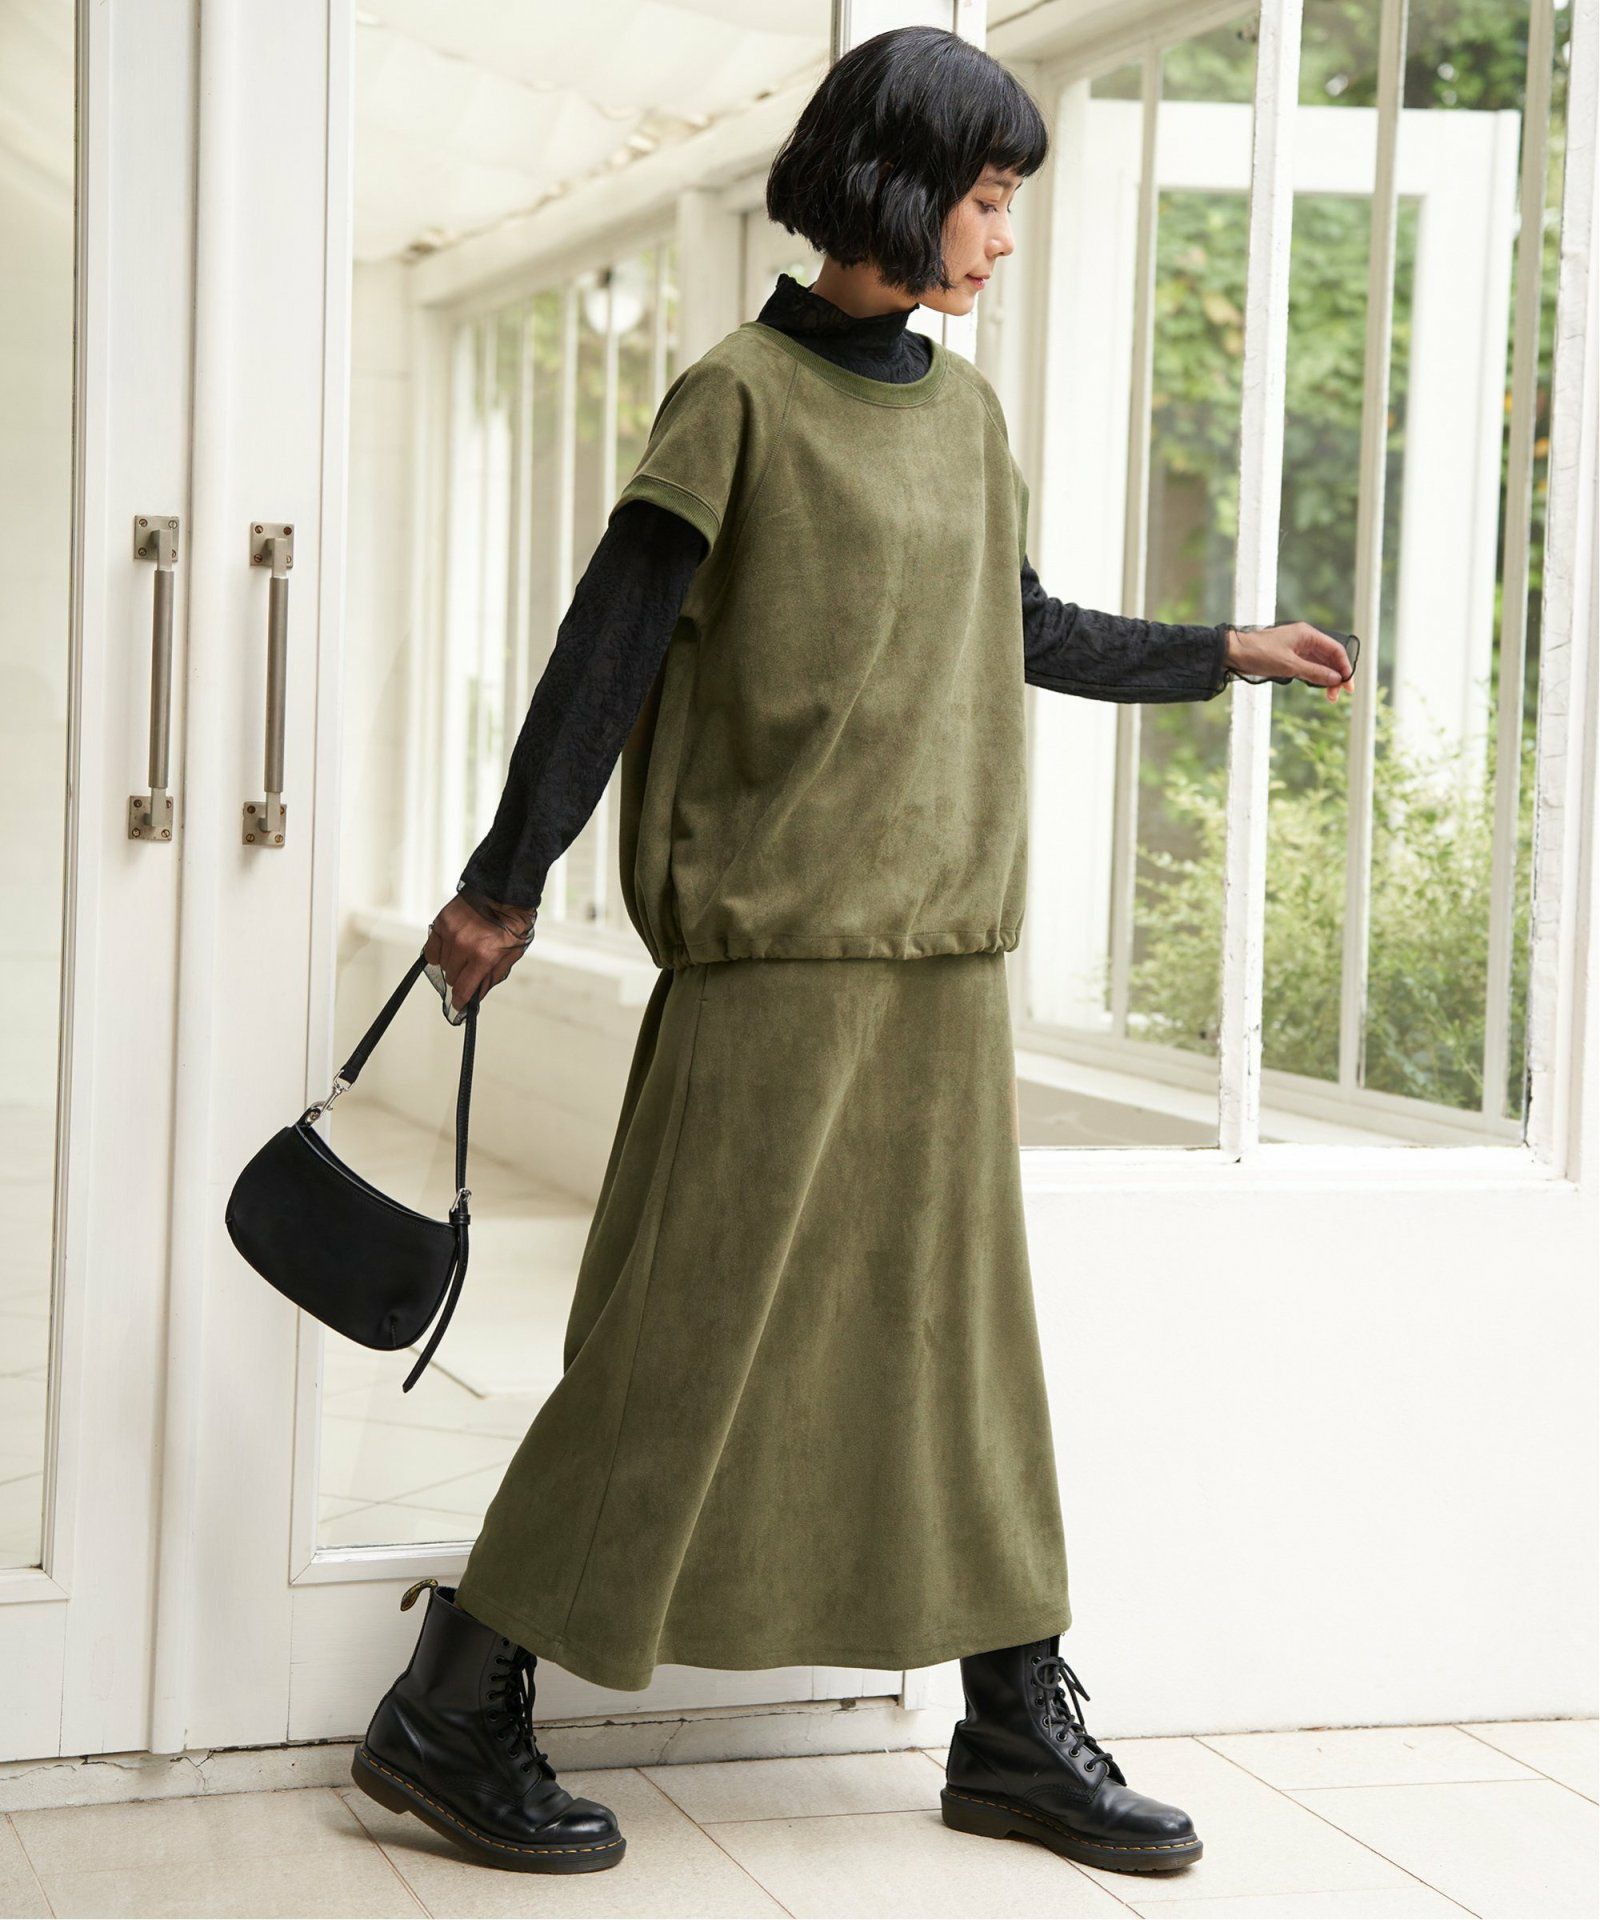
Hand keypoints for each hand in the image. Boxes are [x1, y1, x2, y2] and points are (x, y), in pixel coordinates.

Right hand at [424, 892, 534, 1015]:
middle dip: (461, 979)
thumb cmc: (511, 922)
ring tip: (464, 955)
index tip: (458, 1006)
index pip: (464, 988)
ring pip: (442, 965)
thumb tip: (478, 994)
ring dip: (451, 965)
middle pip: (452, 977)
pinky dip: (439, 953)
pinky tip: (449, 950)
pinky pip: (432, 949)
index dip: (461, 1001)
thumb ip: (493, 975)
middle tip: (470, 971)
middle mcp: (464, 946)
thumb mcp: (511, 954)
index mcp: (484, 956)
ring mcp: (450, 934)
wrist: (503, 892)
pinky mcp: (441, 923)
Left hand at [1226, 622, 1356, 701]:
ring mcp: (1297, 648)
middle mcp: (1305, 639)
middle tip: (1337, 696)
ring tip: (1329, 696)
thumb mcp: (1289, 665)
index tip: (1348, 685)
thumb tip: (1336, 678)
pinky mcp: (1289, 657)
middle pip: (1329, 658)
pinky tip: (1318, 687)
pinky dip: (1314, 677)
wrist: (1233, 652)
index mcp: (1307, 634)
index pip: (1335, 649)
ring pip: (1319, 664)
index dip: (1344, 667)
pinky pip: (1308, 667)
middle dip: (1336, 675)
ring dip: (1326, 679)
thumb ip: (1314, 672)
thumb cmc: (1259, 654)